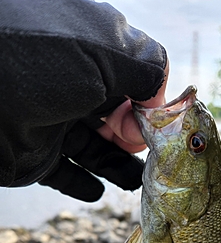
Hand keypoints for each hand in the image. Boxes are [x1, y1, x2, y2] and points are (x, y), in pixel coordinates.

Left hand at [39, 60, 168, 201]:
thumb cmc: (39, 62)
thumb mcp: (104, 51)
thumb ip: (145, 68)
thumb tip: (162, 95)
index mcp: (89, 54)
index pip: (132, 81)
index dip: (148, 105)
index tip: (154, 125)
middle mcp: (72, 87)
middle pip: (117, 119)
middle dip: (137, 139)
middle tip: (150, 157)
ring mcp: (53, 123)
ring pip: (97, 150)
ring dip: (120, 167)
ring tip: (139, 183)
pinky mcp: (36, 156)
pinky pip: (66, 175)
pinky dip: (84, 185)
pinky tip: (98, 192)